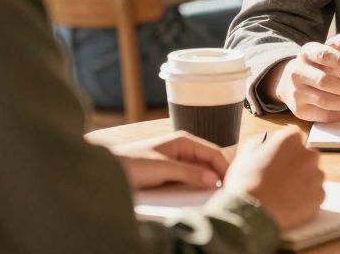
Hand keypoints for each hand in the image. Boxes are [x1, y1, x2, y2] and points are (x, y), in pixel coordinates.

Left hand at [111, 130, 229, 190]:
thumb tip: (214, 179)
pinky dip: (195, 188)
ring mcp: (177, 163)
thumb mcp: (163, 168)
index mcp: (184, 141)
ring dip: (206, 183)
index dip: (224, 168)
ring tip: (212, 196)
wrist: (109, 172)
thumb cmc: (133, 163)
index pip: (214, 153)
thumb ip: (189, 173)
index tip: (230, 185)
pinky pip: (189, 181)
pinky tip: (196, 197)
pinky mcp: (170, 175)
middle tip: (224, 193)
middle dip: (217, 176)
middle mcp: (183, 150)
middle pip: (209, 164)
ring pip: (200, 173)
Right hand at [221, 128, 325, 228]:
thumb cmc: (245, 184)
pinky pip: (315, 194)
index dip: (284, 148)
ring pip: (313, 175)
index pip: (294, 136)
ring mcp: (317, 176)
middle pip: (306, 155)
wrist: (251, 214)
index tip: (277, 158)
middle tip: (280, 178)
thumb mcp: (245, 155)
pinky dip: (306, 198)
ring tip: (283, 194)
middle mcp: (308, 154)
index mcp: (290, 139)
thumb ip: (260, 143)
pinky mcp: (320, 196)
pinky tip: (290, 204)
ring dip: (303, 181)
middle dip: (296, 164)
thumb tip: (265, 143)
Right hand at [267, 22, 339, 121]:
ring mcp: (297, 93)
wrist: (289, 82)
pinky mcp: (299, 110)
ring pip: (323, 100)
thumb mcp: (330, 49)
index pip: (323, 55)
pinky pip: (322, 115)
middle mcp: (298, 72)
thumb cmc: (317, 64)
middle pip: (323, 81)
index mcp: (307, 53)